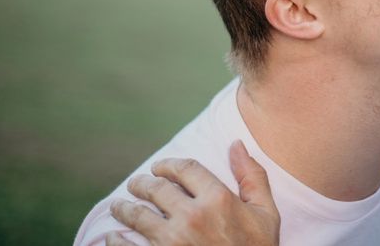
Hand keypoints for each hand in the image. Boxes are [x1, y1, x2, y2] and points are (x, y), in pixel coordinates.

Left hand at [107, 140, 280, 245]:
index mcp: (218, 200)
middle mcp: (193, 217)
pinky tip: (113, 236)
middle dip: (142, 183)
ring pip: (137, 215)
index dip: (168, 164)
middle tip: (136, 184)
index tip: (159, 168)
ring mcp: (172, 242)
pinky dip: (116, 240)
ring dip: (124, 208)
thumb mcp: (266, 214)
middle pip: (156, 188)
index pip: (184, 168)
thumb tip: (236, 144)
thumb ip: (252, 177)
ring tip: (119, 206)